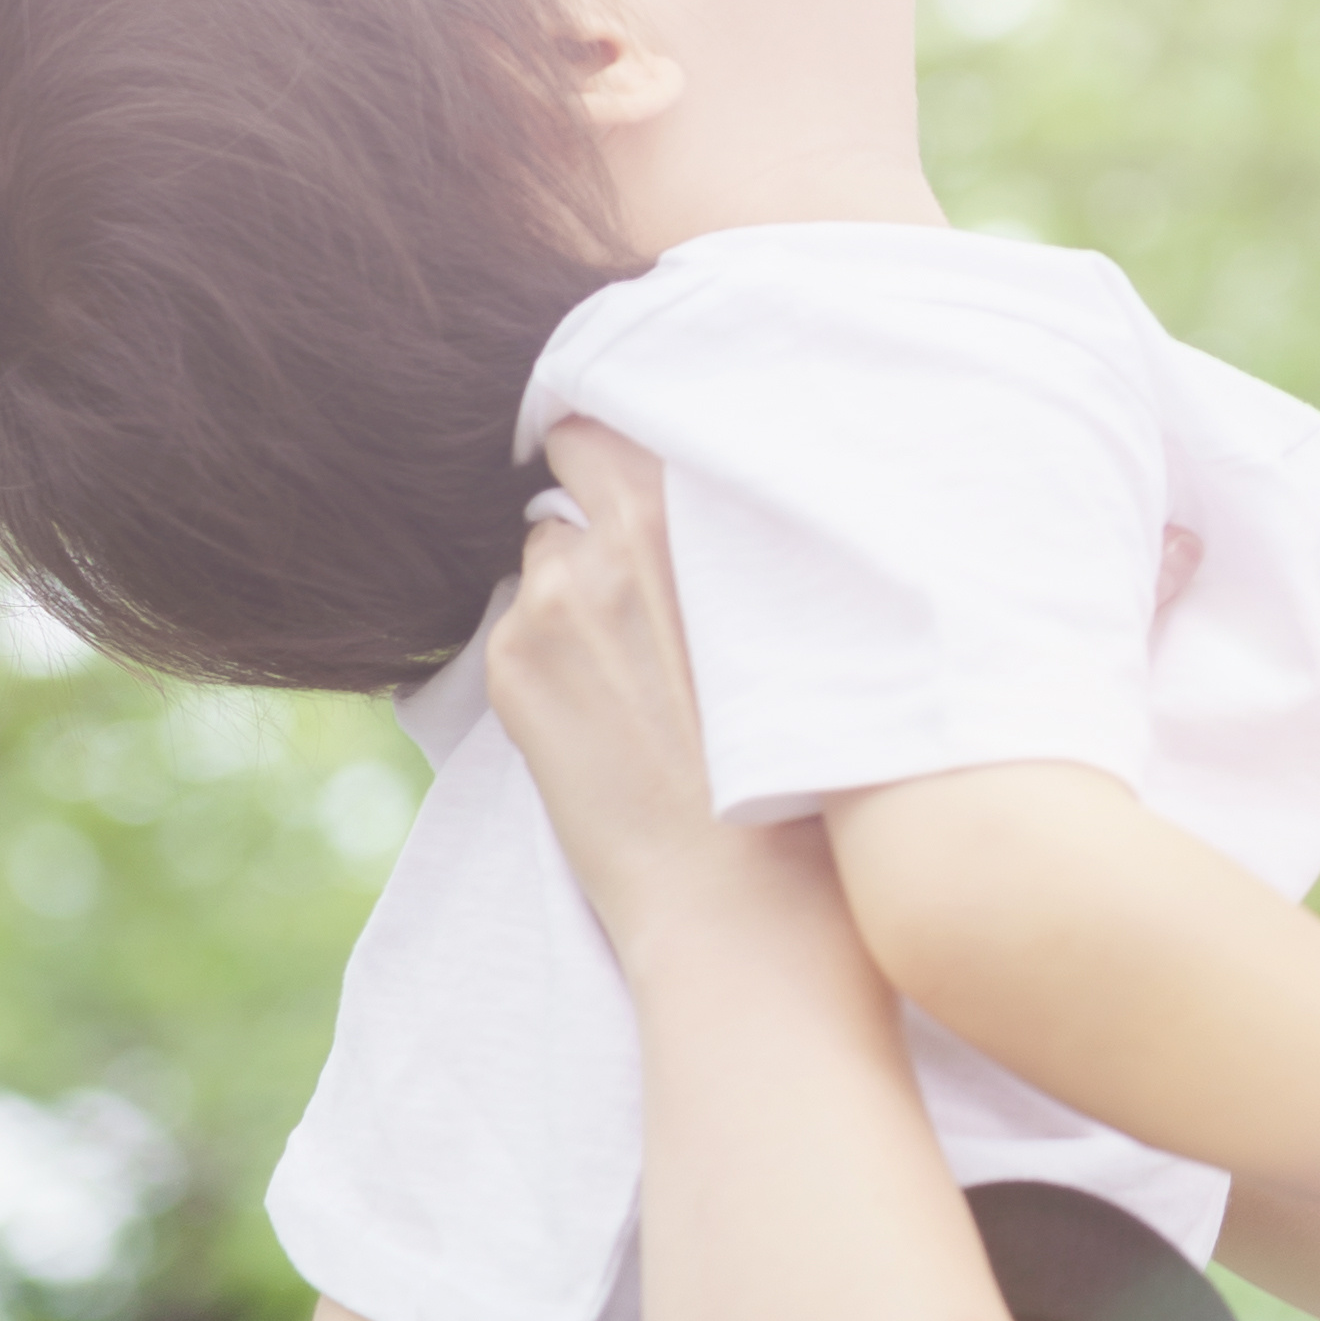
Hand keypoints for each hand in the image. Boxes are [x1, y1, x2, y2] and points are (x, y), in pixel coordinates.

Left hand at [487, 421, 797, 948]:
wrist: (744, 901)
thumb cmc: (807, 766)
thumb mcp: (797, 614)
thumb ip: (733, 539)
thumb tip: (694, 496)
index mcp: (688, 510)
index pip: (612, 419)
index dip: (622, 443)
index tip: (635, 466)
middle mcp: (610, 539)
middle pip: (572, 474)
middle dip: (594, 508)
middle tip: (639, 577)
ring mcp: (550, 604)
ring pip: (546, 556)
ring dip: (574, 586)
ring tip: (635, 667)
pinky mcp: (512, 667)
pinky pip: (519, 624)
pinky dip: (550, 652)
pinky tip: (606, 713)